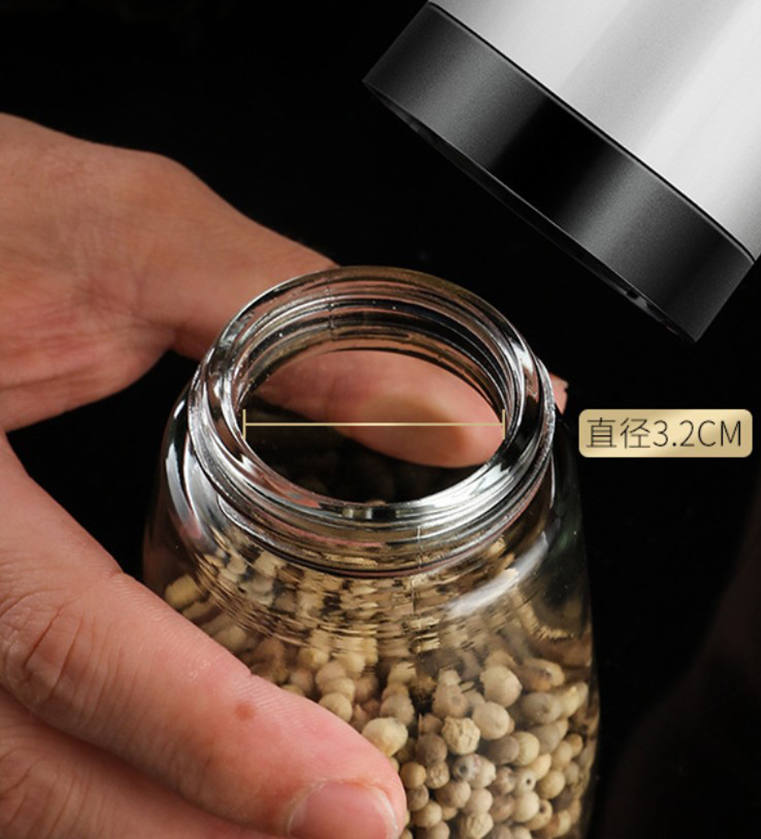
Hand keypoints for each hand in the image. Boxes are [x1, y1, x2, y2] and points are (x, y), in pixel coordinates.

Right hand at [0, 114, 406, 838]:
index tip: (354, 805)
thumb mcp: (135, 239)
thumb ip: (297, 324)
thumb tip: (457, 419)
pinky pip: (10, 735)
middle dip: (200, 833)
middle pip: (31, 775)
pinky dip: (110, 781)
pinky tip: (195, 788)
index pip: (69, 642)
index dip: (215, 739)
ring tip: (297, 831)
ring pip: (12, 788)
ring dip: (157, 829)